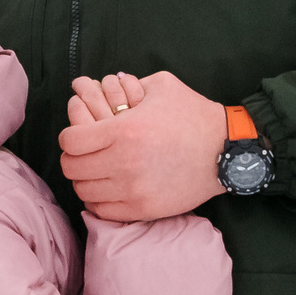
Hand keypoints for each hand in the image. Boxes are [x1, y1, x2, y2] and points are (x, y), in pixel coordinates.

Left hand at [59, 69, 227, 220]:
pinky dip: (98, 200)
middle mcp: (124, 162)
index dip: (70, 137)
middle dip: (74, 158)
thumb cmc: (193, 115)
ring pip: (84, 190)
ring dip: (85, 179)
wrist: (225, 151)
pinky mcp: (143, 209)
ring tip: (96, 171)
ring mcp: (133, 190)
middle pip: (72, 168)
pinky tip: (107, 188)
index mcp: (124, 130)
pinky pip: (102, 211)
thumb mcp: (161, 86)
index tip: (79, 135)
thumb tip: (100, 84)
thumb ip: (127, 85)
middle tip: (85, 154)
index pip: (70, 141)